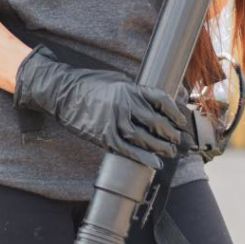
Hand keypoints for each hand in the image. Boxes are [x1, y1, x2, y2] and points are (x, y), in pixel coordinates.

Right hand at [12, 45, 189, 169]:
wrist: (63, 93)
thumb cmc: (90, 84)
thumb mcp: (115, 80)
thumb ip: (134, 91)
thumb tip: (154, 101)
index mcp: (129, 88)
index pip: (160, 99)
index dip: (174, 111)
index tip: (181, 120)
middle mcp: (124, 104)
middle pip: (156, 122)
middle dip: (170, 133)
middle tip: (177, 140)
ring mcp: (114, 121)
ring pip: (145, 138)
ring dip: (160, 148)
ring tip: (169, 152)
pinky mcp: (104, 136)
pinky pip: (128, 150)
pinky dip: (143, 158)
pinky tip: (154, 163)